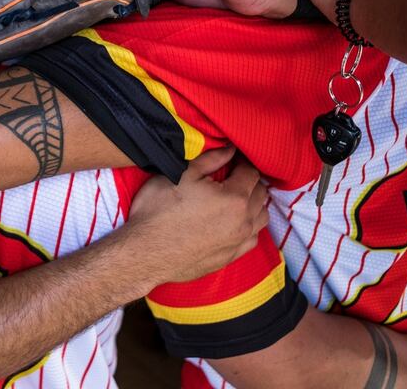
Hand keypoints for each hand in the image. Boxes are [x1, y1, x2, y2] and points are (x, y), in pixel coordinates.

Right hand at [126, 147, 268, 284]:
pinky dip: (249, 226)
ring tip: (236, 198)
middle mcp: (244, 221)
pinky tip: (235, 222)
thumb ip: (211, 160)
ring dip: (254, 203)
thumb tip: (230, 150)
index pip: (250, 172)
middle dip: (249, 180)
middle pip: (260, 193)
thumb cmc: (159, 212)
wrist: (145, 252)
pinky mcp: (230, 257)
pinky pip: (252, 238)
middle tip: (232, 175)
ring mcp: (238, 241)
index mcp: (234, 197)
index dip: (241, 161)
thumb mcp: (181, 175)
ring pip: (261, 217)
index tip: (232, 158)